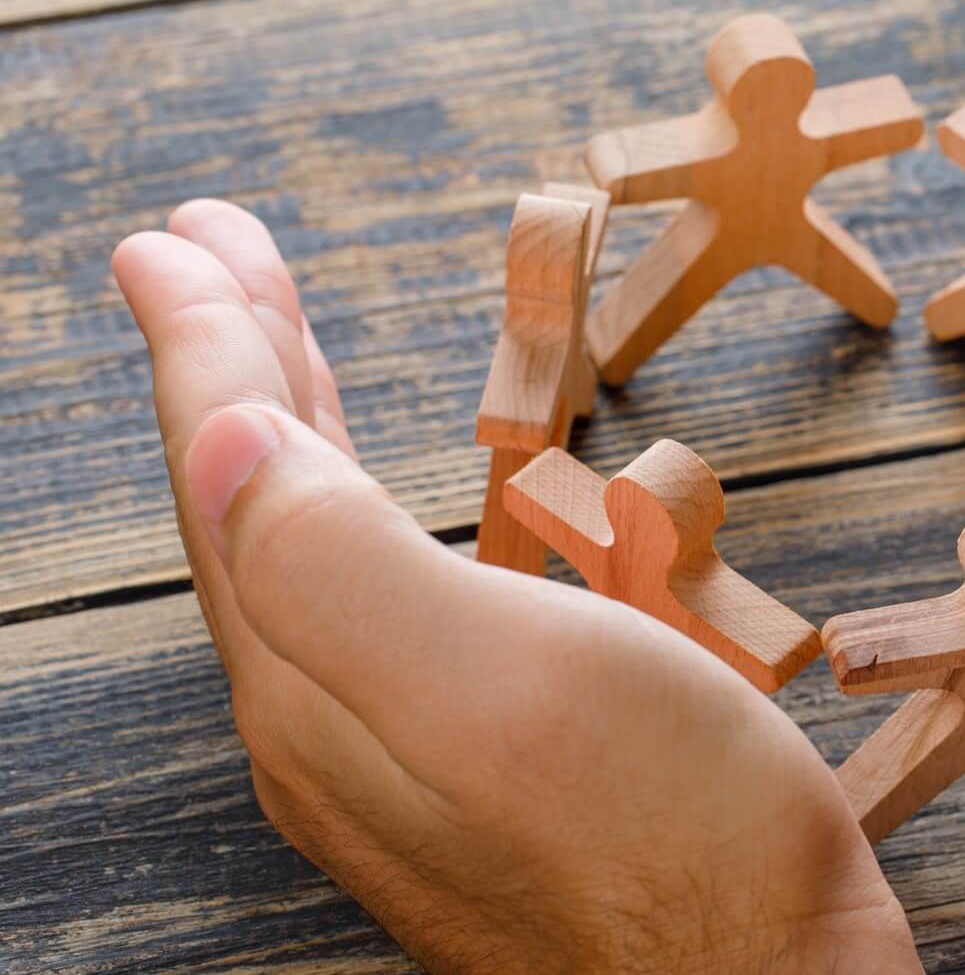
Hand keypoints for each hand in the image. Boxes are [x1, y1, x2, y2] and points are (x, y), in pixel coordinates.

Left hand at [114, 202, 916, 972]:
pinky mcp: (470, 767)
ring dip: (296, 423)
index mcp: (318, 683)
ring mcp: (396, 752)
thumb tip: (218, 437)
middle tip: (213, 251)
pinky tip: (401, 499)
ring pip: (312, 550)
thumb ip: (340, 569)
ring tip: (284, 337)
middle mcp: (329, 721)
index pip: (229, 477)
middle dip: (236, 364)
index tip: (171, 240)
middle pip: (253, 505)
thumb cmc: (673, 845)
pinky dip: (371, 505)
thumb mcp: (505, 689)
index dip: (204, 346)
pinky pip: (382, 598)